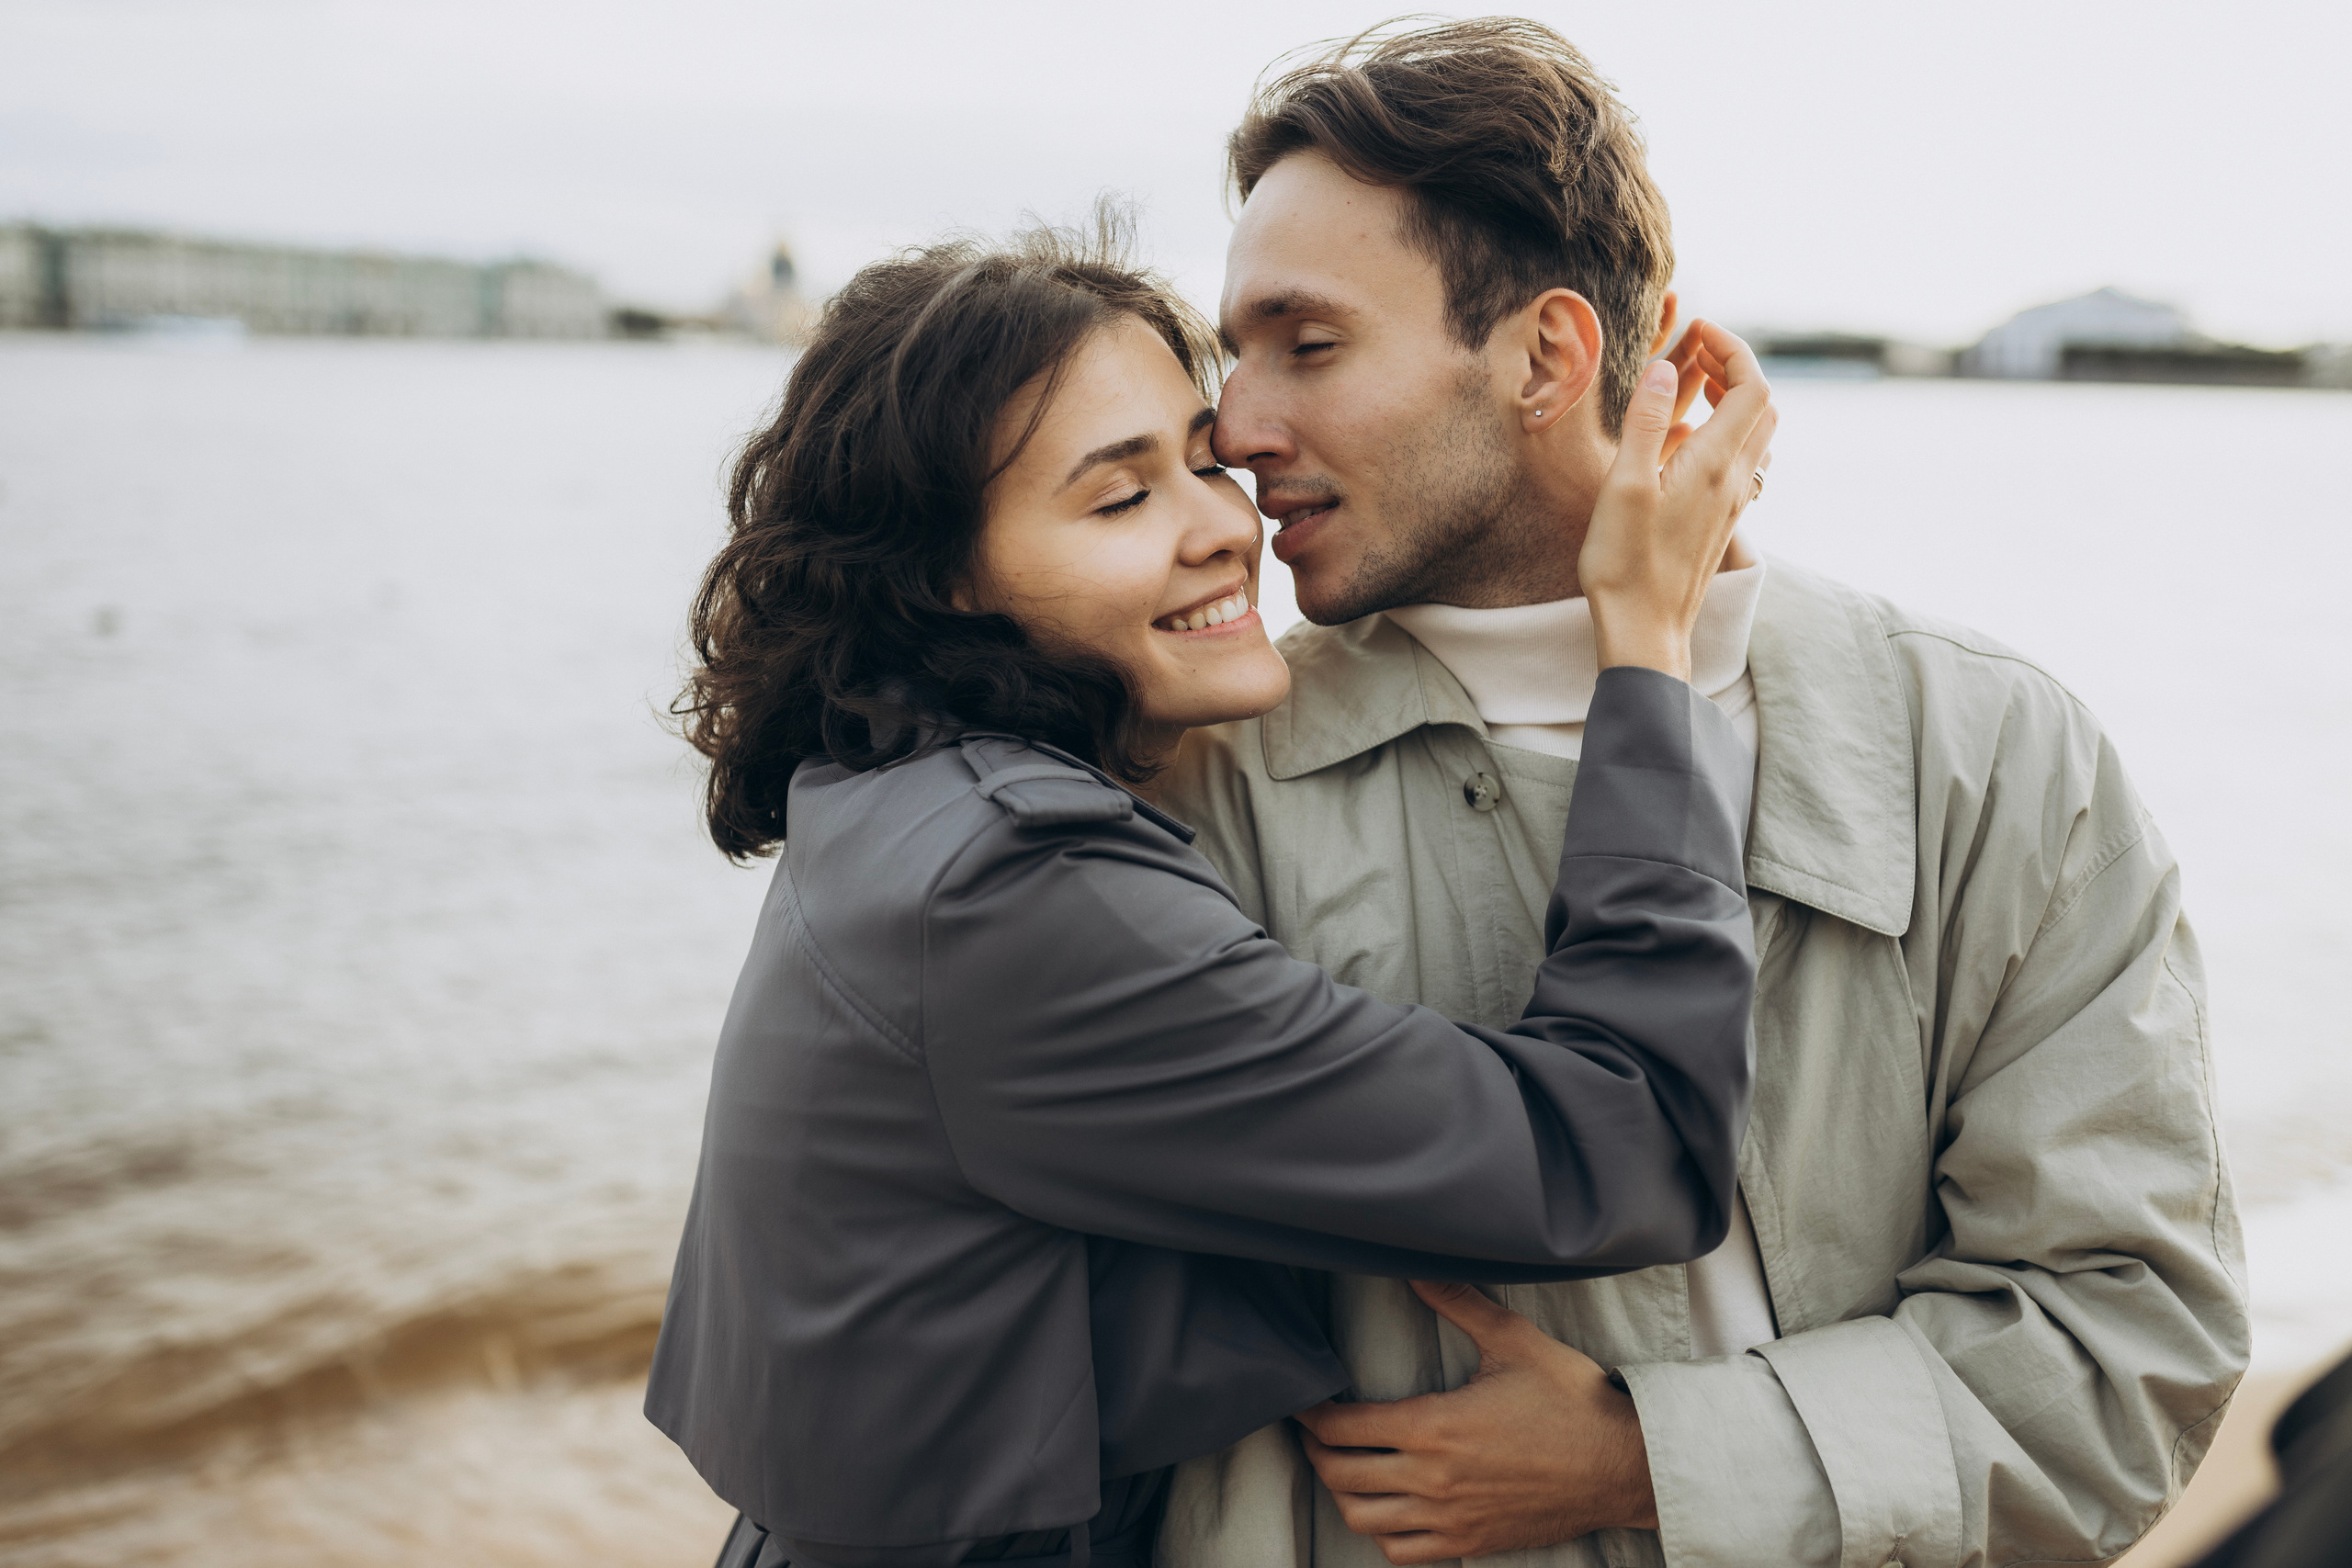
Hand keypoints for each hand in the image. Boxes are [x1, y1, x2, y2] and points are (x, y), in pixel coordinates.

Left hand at [1293, 1280, 1655, 1564]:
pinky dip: (1381, 1534)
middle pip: (1341, 1476)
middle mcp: (1433, 1480)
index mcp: (1434, 1427)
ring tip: (1342, 1468)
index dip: (1312, 1415)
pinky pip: (1402, 1553)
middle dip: (1316, 1451)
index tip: (1303, 1403)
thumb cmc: (1572, 1401)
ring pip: (1363, 1519)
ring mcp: (1450, 1518)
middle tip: (1314, 1431)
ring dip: (1342, 1494)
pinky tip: (1385, 1510)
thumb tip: (1417, 1270)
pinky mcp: (1470, 1542)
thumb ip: (1459, 1303)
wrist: (1623, 1466)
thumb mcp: (1515, 1341)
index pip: (1344, 1428)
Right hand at [1579, 319, 1773, 680]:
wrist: (1645, 631)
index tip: (1696, 332)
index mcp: (1714, 465)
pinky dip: (1723, 433)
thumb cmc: (1626, 564)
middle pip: (1763, 405)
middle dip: (1735, 368)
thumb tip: (1664, 369)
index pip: (1751, 386)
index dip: (1731, 348)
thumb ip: (1647, 423)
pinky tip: (1683, 444)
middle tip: (1693, 355)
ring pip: (1756, 435)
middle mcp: (1734, 481)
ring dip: (1733, 401)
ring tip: (1691, 390)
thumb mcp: (1624, 486)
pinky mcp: (1721, 522)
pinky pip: (1739, 463)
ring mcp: (1732, 504)